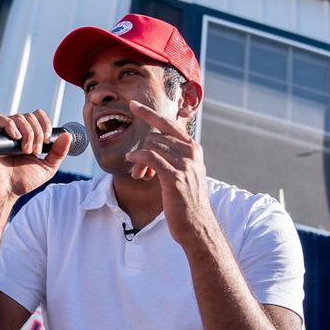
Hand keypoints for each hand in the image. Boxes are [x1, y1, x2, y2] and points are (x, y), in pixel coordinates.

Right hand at [0, 110, 71, 200]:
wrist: (4, 192)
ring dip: (27, 132)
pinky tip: (15, 138)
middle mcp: (14, 131)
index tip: (47, 140)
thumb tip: (67, 135)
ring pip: (17, 117)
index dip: (45, 123)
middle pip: (29, 116)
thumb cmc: (22, 182)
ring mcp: (1, 132)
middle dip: (37, 133)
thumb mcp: (47, 167)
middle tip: (35, 151)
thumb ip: (58, 153)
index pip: (37, 116)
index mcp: (27, 136)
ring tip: (26, 150)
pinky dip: (10, 125)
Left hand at [125, 100, 215, 245]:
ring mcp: (184, 164)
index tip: (133, 104)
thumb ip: (175, 155)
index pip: (168, 123)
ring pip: (150, 147)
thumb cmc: (187, 200)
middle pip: (154, 137)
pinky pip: (149, 158)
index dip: (148, 113)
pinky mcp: (174, 177)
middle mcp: (190, 152)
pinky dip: (138, 160)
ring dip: (139, 161)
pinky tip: (134, 167)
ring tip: (140, 175)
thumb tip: (154, 144)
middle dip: (142, 150)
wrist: (197, 225)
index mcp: (193, 148)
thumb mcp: (186, 172)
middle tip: (139, 169)